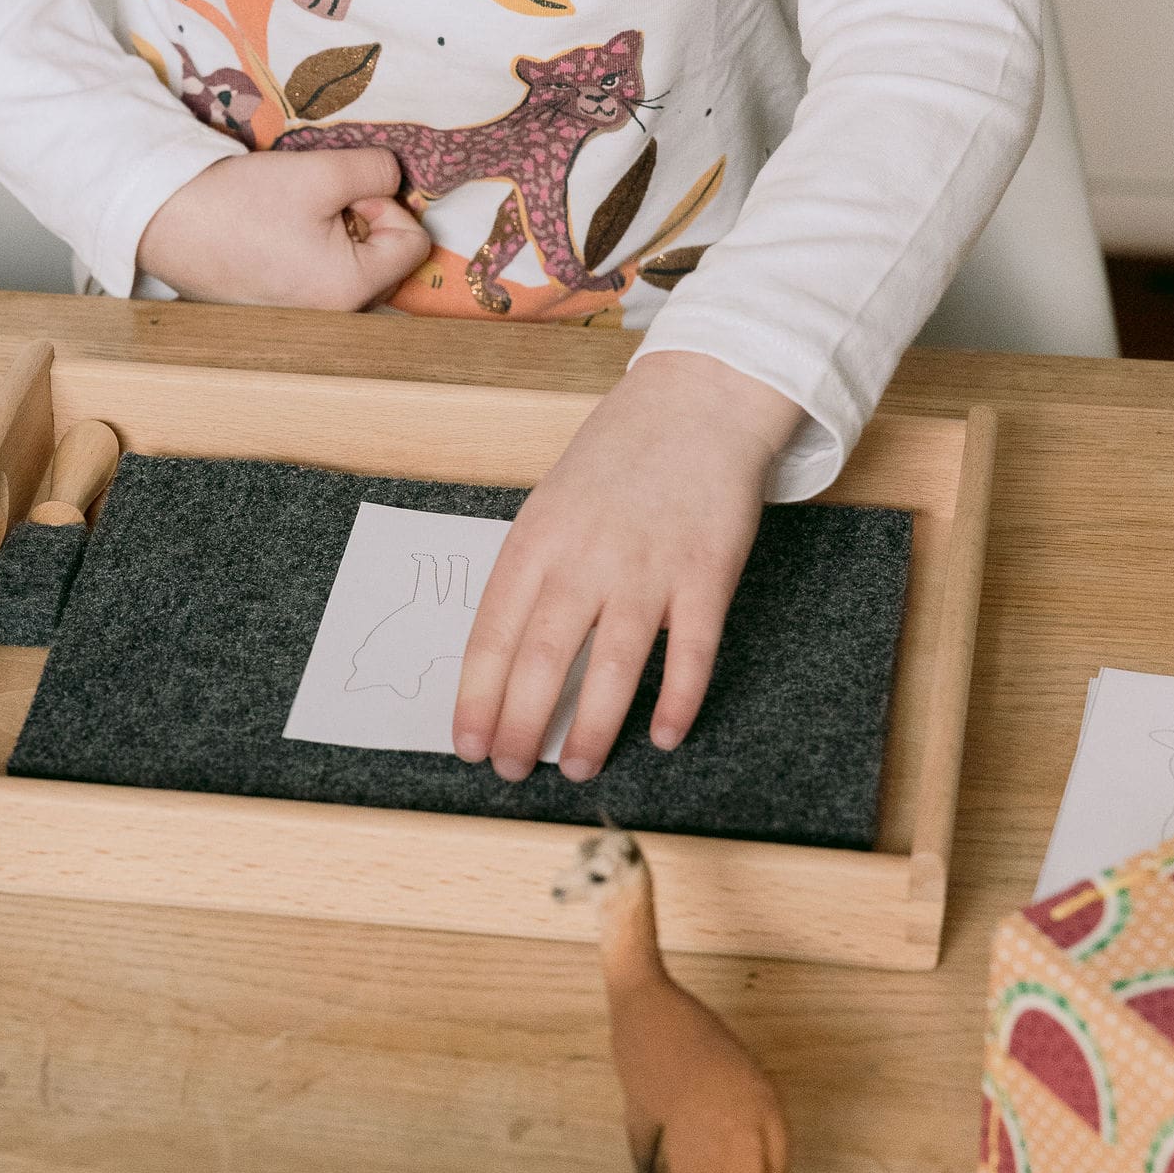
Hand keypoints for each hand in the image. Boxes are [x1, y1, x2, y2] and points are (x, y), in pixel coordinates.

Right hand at [137, 148, 430, 309]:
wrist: (162, 220)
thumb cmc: (240, 202)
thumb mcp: (321, 171)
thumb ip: (377, 171)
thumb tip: (395, 179)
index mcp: (351, 289)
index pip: (414, 244)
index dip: (387, 204)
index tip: (344, 189)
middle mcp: (332, 316)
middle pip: (385, 259)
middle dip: (363, 220)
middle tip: (320, 197)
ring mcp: (303, 319)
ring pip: (351, 265)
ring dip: (335, 232)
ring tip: (295, 213)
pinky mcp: (277, 310)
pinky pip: (317, 277)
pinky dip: (309, 250)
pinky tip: (275, 231)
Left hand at [453, 352, 803, 785]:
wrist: (697, 402)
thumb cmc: (616, 458)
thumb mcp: (551, 503)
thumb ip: (534, 571)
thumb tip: (508, 656)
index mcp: (536, 540)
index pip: (492, 634)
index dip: (477, 698)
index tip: (467, 743)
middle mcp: (586, 559)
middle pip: (541, 661)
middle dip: (521, 727)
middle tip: (511, 771)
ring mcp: (648, 569)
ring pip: (612, 668)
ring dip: (592, 729)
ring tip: (578, 770)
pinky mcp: (706, 576)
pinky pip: (691, 654)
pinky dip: (677, 701)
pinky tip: (664, 736)